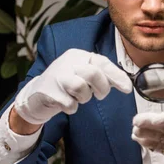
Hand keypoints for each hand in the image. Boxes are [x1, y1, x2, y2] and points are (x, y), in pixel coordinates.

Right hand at [14, 48, 131, 125]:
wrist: (36, 95)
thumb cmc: (66, 85)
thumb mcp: (85, 76)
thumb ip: (105, 77)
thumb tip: (127, 86)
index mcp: (78, 56)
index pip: (102, 62)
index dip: (117, 76)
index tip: (127, 89)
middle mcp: (67, 62)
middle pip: (93, 73)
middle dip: (101, 88)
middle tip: (99, 95)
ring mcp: (56, 76)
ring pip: (81, 87)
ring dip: (84, 98)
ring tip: (78, 97)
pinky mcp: (48, 92)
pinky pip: (69, 103)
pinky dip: (72, 107)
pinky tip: (67, 104)